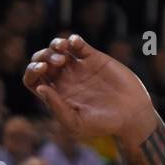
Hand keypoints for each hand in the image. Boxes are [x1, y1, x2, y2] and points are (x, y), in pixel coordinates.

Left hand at [24, 34, 154, 141]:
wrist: (132, 115)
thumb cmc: (103, 125)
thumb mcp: (75, 122)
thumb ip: (56, 106)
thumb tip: (39, 88)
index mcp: (56, 95)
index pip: (33, 79)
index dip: (32, 71)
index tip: (41, 69)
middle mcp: (65, 80)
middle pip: (42, 61)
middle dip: (43, 56)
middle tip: (57, 62)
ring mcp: (80, 68)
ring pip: (58, 49)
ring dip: (55, 45)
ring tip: (63, 50)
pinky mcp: (96, 59)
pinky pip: (79, 45)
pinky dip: (73, 40)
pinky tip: (74, 43)